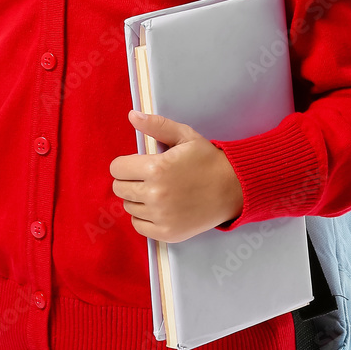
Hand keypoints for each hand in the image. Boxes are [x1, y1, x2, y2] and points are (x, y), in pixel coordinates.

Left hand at [109, 110, 243, 242]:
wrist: (233, 188)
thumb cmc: (207, 160)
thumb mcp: (184, 136)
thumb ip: (156, 125)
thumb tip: (132, 115)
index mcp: (156, 168)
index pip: (117, 169)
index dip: (125, 164)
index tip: (137, 163)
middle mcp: (155, 194)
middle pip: (119, 188)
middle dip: (129, 179)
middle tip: (146, 176)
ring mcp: (161, 216)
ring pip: (128, 206)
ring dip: (136, 198)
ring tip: (155, 190)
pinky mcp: (168, 233)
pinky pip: (138, 225)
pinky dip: (143, 217)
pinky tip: (157, 207)